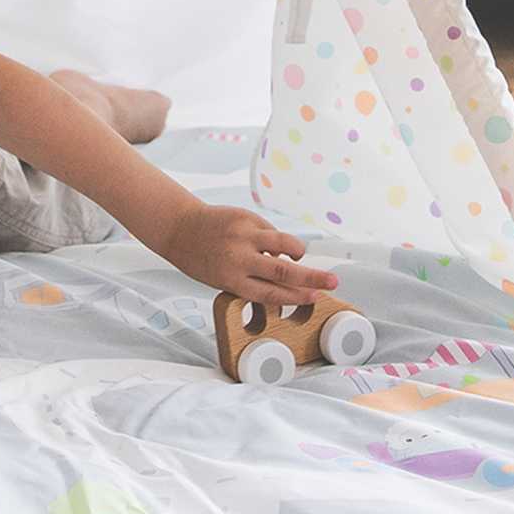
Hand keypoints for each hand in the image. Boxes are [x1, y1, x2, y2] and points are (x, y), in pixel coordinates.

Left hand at [156, 201, 337, 304]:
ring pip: (283, 243)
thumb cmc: (202, 260)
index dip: (295, 296)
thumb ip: (252, 281)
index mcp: (231, 280)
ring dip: (297, 250)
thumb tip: (288, 283)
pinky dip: (274, 238)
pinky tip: (262, 241)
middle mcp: (239, 257)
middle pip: (283, 270)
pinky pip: (271, 230)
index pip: (271, 292)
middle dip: (312, 277)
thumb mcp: (222, 280)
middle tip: (333, 281)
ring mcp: (243, 234)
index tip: (315, 297)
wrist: (180, 228)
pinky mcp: (245, 217)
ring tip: (299, 254)